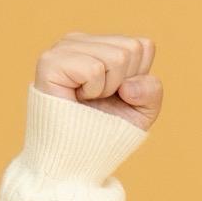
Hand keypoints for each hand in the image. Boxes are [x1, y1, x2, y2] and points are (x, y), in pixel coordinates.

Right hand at [33, 32, 163, 130]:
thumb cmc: (105, 132)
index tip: (118, 96)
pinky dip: (92, 91)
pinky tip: (75, 98)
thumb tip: (128, 86)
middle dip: (124, 84)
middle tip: (100, 100)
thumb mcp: (141, 111)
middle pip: (132, 49)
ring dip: (108, 89)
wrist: (74, 159)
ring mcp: (64, 48)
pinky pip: (95, 69)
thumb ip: (151, 90)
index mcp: (101, 45)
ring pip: (117, 57)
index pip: (144, 46)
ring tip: (86, 99)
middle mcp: (81, 41)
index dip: (139, 79)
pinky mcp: (50, 62)